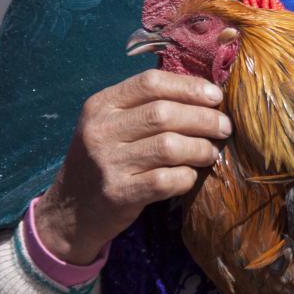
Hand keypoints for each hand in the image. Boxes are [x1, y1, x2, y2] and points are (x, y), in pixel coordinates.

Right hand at [35, 69, 231, 264]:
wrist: (70, 210)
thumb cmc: (104, 159)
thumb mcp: (112, 123)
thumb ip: (146, 106)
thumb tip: (204, 92)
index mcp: (102, 105)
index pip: (151, 83)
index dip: (189, 87)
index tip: (216, 96)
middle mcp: (101, 130)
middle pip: (164, 114)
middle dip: (204, 118)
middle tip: (224, 127)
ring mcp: (108, 163)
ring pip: (169, 146)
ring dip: (200, 148)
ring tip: (211, 151)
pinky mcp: (118, 194)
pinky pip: (166, 180)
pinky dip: (187, 176)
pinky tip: (190, 175)